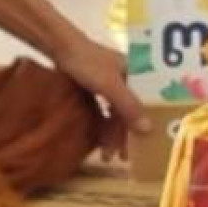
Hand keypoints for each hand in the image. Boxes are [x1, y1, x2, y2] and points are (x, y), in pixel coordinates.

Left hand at [53, 42, 146, 158]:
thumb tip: (148, 129)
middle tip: (122, 157)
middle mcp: (126, 80)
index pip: (146, 103)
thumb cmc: (88, 62)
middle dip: (125, 135)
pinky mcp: (95, 89)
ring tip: (107, 155)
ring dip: (112, 134)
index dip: (145, 125)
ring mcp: (110, 84)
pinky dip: (102, 126)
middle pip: (130, 112)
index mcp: (137, 74)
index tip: (144, 145)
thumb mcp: (111, 86)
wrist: (59, 48)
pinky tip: (99, 141)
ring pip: (116, 114)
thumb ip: (129, 106)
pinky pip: (103, 112)